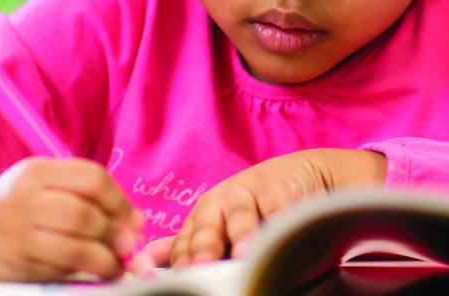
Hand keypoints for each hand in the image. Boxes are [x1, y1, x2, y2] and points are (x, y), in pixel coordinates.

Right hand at [0, 158, 143, 280]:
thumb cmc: (24, 205)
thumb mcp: (48, 185)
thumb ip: (89, 197)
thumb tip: (136, 227)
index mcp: (36, 171)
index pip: (92, 179)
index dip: (121, 202)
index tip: (135, 221)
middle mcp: (22, 199)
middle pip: (84, 214)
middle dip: (115, 233)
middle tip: (129, 244)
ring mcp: (16, 232)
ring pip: (75, 247)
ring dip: (107, 257)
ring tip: (119, 262)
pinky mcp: (16, 261)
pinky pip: (62, 268)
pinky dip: (91, 271)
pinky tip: (101, 270)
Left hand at [165, 148, 384, 267]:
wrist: (300, 174)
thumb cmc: (257, 207)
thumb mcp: (223, 224)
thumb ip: (191, 242)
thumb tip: (148, 258)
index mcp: (203, 216)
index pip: (187, 241)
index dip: (183, 257)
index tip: (182, 273)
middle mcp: (220, 203)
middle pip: (208, 226)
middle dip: (205, 244)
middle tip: (202, 263)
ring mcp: (248, 192)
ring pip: (240, 215)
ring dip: (241, 232)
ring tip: (243, 252)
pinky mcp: (277, 187)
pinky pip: (276, 205)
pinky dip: (277, 217)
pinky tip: (278, 230)